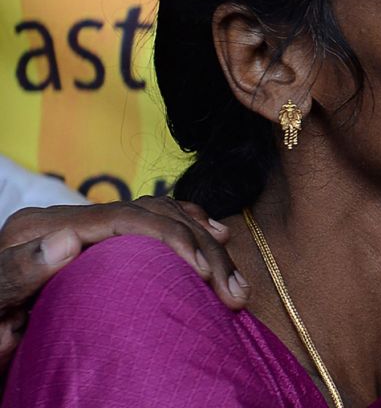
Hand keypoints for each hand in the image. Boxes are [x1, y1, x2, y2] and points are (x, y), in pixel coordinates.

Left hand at [0, 197, 246, 370]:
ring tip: (234, 283)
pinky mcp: (93, 240)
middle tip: (232, 291)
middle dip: (200, 248)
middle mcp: (62, 220)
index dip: (169, 238)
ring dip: (204, 244)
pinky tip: (215, 236)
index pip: (119, 218)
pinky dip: (188, 225)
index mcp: (37, 230)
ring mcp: (80, 227)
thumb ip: (16, 274)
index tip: (202, 272)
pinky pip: (150, 218)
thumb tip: (68, 238)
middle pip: (149, 214)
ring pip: (158, 215)